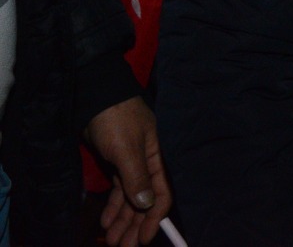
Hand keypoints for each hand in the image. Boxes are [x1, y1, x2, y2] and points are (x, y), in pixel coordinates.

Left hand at [84, 96, 171, 246]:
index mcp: (160, 158)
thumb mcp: (126, 150)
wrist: (94, 96)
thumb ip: (137, 178)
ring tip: (112, 240)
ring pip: (131, 198)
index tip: (143, 239)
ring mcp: (134, 164)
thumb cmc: (116, 120)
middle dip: (135, 225)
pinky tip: (107, 221)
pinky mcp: (119, 163)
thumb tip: (147, 205)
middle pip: (146, 200)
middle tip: (123, 246)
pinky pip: (119, 190)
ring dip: (123, 220)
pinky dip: (114, 206)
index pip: (163, 193)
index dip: (154, 218)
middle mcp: (151, 163)